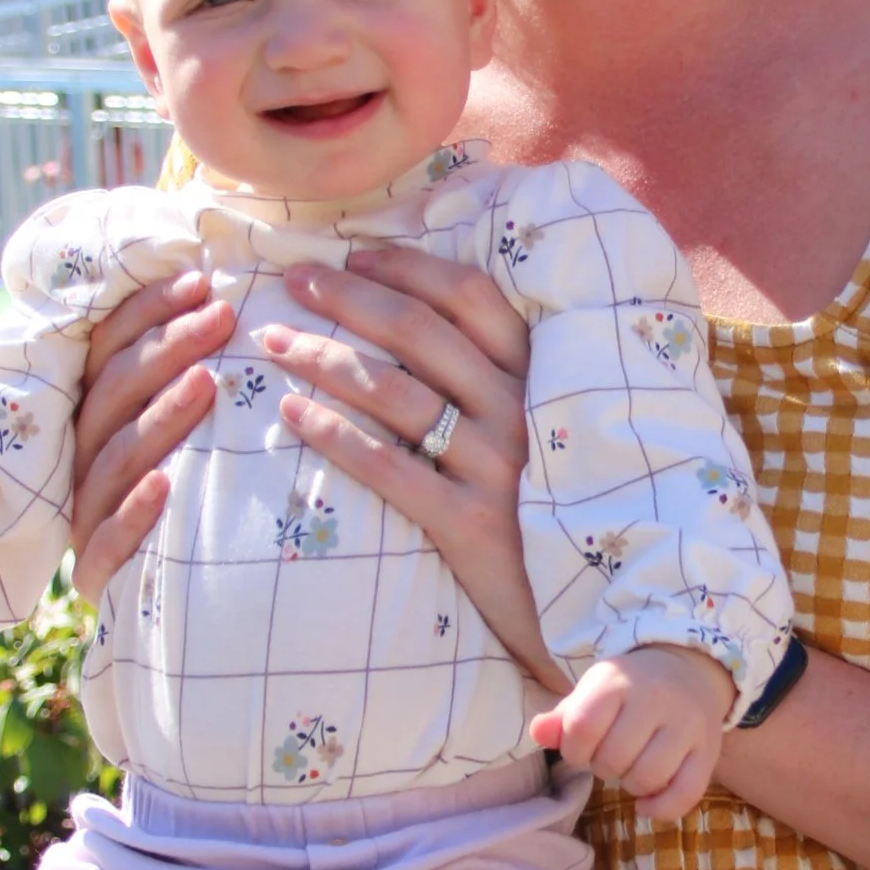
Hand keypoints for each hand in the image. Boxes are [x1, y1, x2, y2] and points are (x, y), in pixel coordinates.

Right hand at [70, 267, 233, 600]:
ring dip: (161, 417)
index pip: (110, 350)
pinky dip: (134, 512)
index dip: (150, 312)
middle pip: (113, 393)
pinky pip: (110, 542)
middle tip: (222, 315)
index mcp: (99, 419)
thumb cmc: (207, 503)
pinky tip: (166, 485)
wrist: (194, 616)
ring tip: (208, 382)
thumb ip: (200, 373)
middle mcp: (84, 461)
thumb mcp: (201, 435)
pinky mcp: (98, 577)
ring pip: (115, 457)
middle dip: (167, 348)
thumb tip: (237, 297)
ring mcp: (86, 519)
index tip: (204, 280)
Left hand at [260, 244, 559, 687]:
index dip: (405, 268)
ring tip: (275, 343)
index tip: (350, 257)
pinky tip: (290, 412)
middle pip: (419, 331)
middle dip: (347, 297)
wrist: (595, 612)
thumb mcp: (545, 432)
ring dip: (324, 357)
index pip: (469, 296)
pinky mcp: (472, 526)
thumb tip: (419, 320)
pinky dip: (332, 432)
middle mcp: (522, 412)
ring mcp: (499, 468)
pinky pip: (388, 467)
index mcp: (541, 377)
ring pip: (394, 391)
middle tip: (292, 282)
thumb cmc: (550, 511)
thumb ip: (498, 381)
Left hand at [532, 644, 732, 822]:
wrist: (689, 672)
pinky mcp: (708, 751)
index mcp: (618, 679)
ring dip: (631, 785)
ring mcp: (687, 725)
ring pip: (648, 777)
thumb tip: (538, 733)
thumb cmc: (630, 689)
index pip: (582, 728)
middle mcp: (656, 698)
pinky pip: (685, 794)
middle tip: (610, 755)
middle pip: (614, 758)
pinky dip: (660, 808)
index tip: (582, 747)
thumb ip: (564, 717)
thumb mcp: (594, 692)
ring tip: (631, 769)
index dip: (574, 749)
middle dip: (603, 767)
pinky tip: (646, 803)